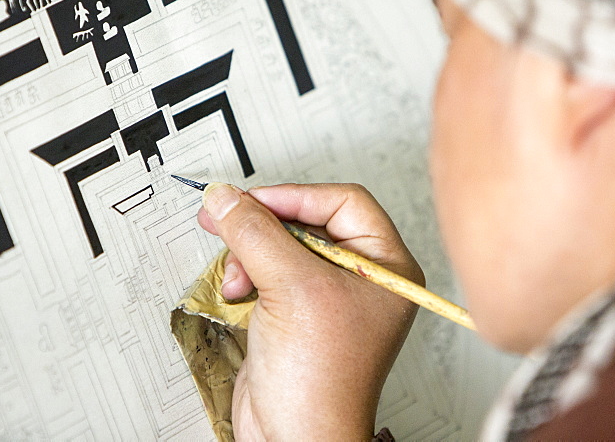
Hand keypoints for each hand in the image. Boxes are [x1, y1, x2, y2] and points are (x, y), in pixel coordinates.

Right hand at [196, 183, 423, 439]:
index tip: (253, 200)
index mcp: (386, 266)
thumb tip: (230, 198)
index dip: (295, 196)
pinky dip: (247, 274)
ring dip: (250, 253)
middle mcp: (360, 279)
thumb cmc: (321, 381)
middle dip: (264, 225)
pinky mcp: (295, 313)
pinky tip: (239, 290)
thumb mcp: (291, 287)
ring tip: (238, 273)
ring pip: (281, 245)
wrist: (294, 437)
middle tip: (228, 217)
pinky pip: (267, 271)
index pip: (342, 201)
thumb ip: (257, 232)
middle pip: (307, 221)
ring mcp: (326, 297)